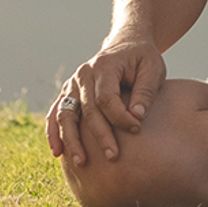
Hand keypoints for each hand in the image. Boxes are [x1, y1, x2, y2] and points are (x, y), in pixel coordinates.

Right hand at [45, 36, 165, 166]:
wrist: (127, 44)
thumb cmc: (143, 59)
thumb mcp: (153, 69)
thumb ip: (146, 92)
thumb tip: (137, 117)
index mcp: (104, 66)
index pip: (106, 98)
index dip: (119, 117)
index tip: (137, 129)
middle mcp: (83, 75)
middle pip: (87, 110)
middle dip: (100, 135)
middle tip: (113, 157)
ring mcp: (72, 84)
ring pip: (65, 114)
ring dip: (71, 140)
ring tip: (81, 162)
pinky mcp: (68, 93)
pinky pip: (56, 114)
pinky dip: (54, 133)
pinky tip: (57, 153)